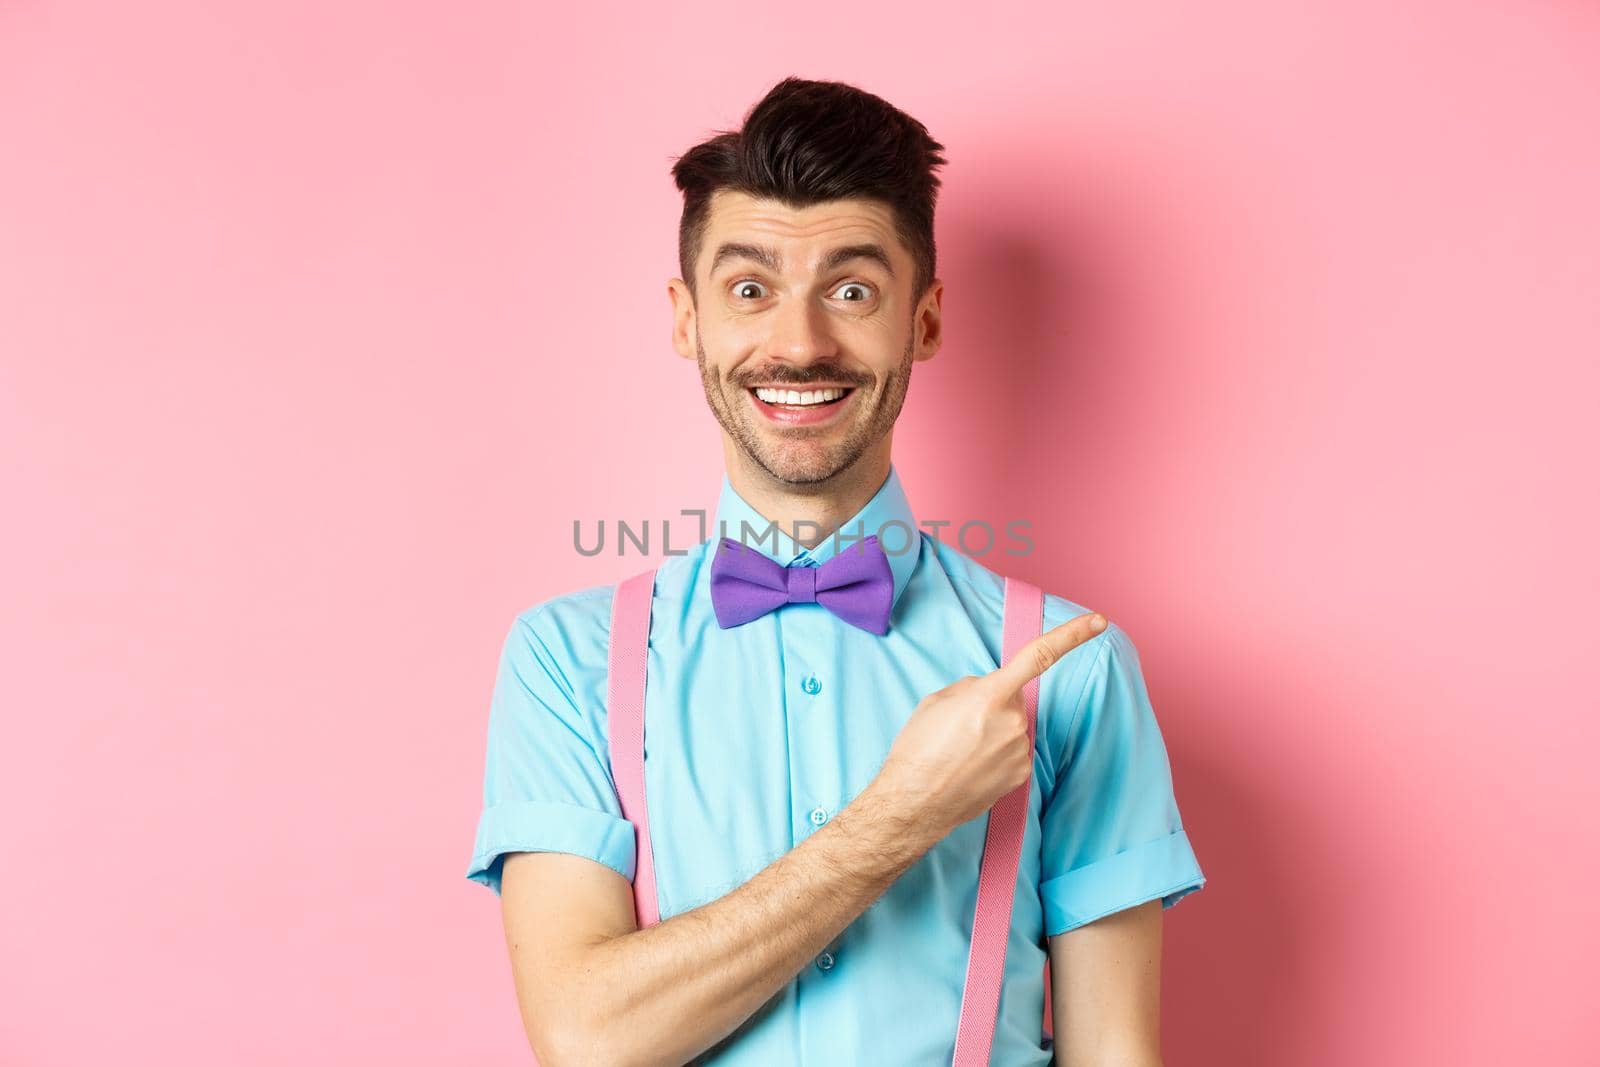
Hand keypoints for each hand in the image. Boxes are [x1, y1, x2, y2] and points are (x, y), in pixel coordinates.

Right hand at [873, 611, 1107, 838]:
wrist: (914, 802)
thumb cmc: (918, 748)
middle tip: (960, 726)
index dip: (1072, 636)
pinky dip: (997, 754)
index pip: (1039, 657)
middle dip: (993, 704)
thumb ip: (974, 687)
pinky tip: (972, 766)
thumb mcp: (938, 700)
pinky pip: (1014, 751)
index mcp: (990, 695)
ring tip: (961, 750)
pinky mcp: (1022, 774)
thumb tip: (992, 691)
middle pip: (1013, 699)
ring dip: (993, 732)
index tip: (1098, 622)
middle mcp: (1013, 721)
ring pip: (1013, 727)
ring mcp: (1020, 750)